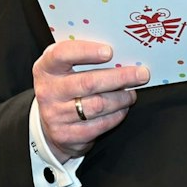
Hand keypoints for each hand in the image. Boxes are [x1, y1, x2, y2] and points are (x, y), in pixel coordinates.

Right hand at [34, 41, 149, 161]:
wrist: (50, 123)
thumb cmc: (65, 87)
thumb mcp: (64, 68)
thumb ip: (83, 58)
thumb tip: (120, 54)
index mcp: (46, 68)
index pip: (62, 54)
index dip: (86, 51)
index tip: (109, 52)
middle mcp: (47, 91)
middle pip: (88, 82)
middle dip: (119, 77)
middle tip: (141, 74)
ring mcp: (55, 115)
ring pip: (98, 105)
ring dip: (121, 99)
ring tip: (131, 94)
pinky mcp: (66, 134)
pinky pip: (99, 124)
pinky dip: (116, 115)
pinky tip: (122, 109)